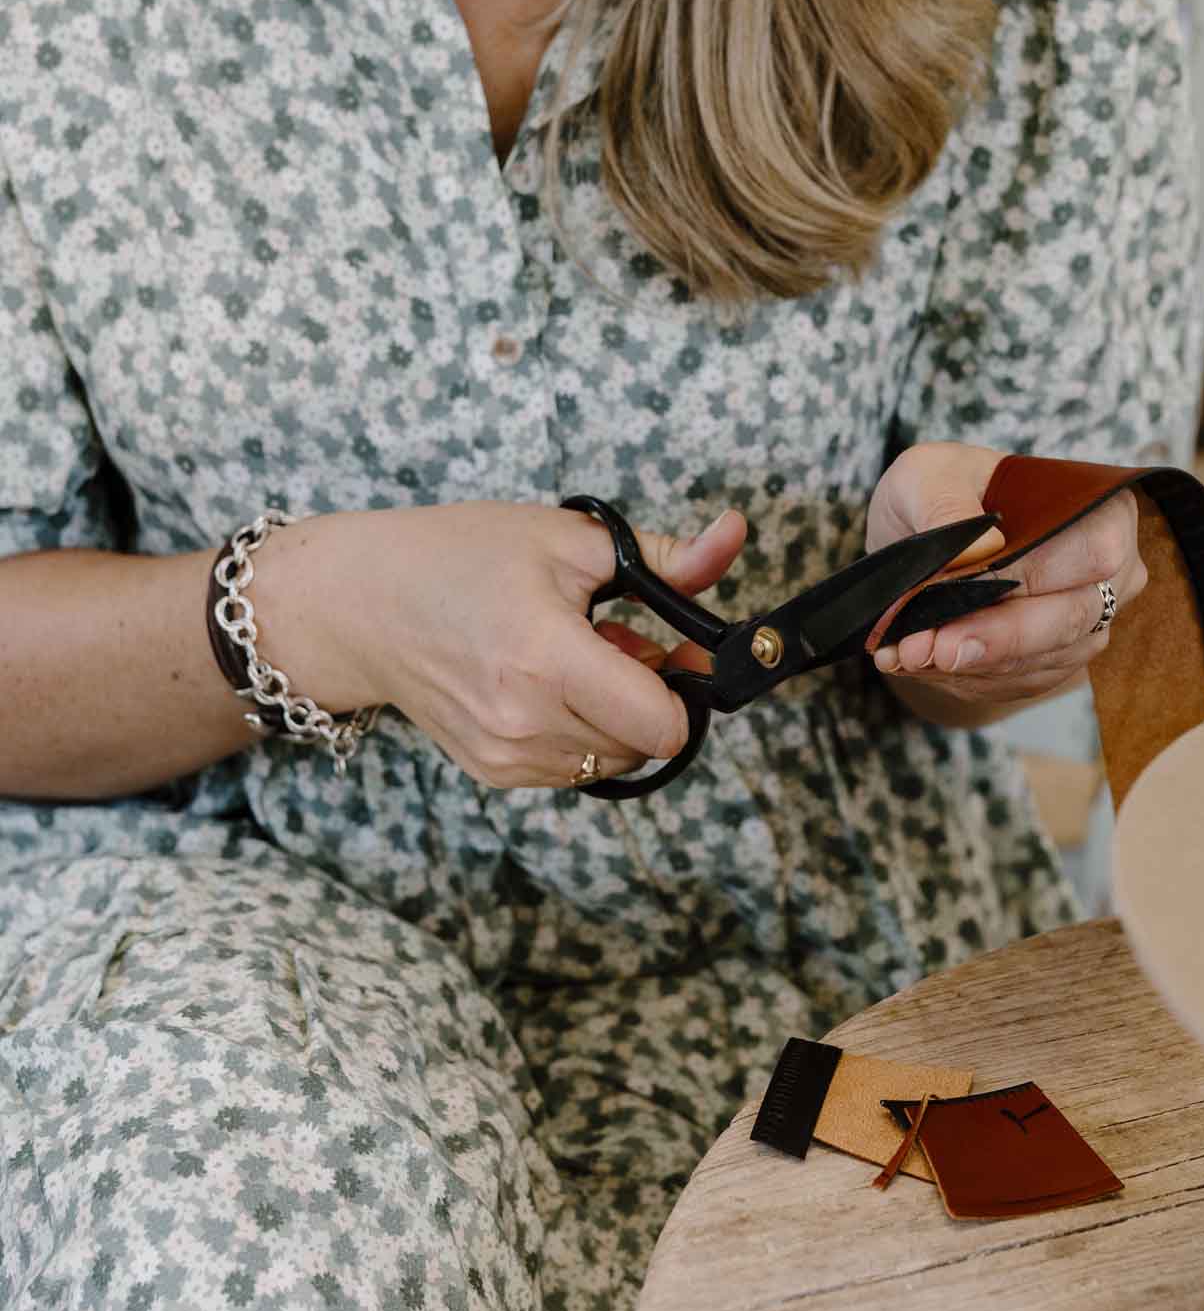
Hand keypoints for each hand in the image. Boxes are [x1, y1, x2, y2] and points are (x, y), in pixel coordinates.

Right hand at [260, 499, 745, 790]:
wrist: (363, 604)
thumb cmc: (458, 558)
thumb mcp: (567, 539)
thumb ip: (663, 556)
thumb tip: (733, 538)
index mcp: (546, 659)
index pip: (662, 724)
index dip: (685, 685)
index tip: (673, 646)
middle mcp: (524, 722)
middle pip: (645, 743)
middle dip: (649, 695)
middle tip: (615, 638)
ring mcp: (504, 756)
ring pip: (611, 761)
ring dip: (614, 717)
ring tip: (573, 657)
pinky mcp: (491, 772)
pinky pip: (572, 769)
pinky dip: (578, 733)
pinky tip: (544, 683)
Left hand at [864, 444, 1145, 724]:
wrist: (926, 535)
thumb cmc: (941, 491)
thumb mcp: (929, 475)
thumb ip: (947, 503)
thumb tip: (982, 548)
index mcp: (1101, 512)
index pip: (1089, 553)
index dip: (1028, 577)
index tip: (959, 591)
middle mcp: (1111, 575)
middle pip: (1070, 619)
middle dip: (996, 638)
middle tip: (928, 646)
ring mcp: (1086, 626)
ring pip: (1041, 661)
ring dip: (970, 664)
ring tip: (908, 652)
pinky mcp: (1053, 663)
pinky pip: (1017, 683)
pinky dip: (964, 677)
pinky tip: (921, 663)